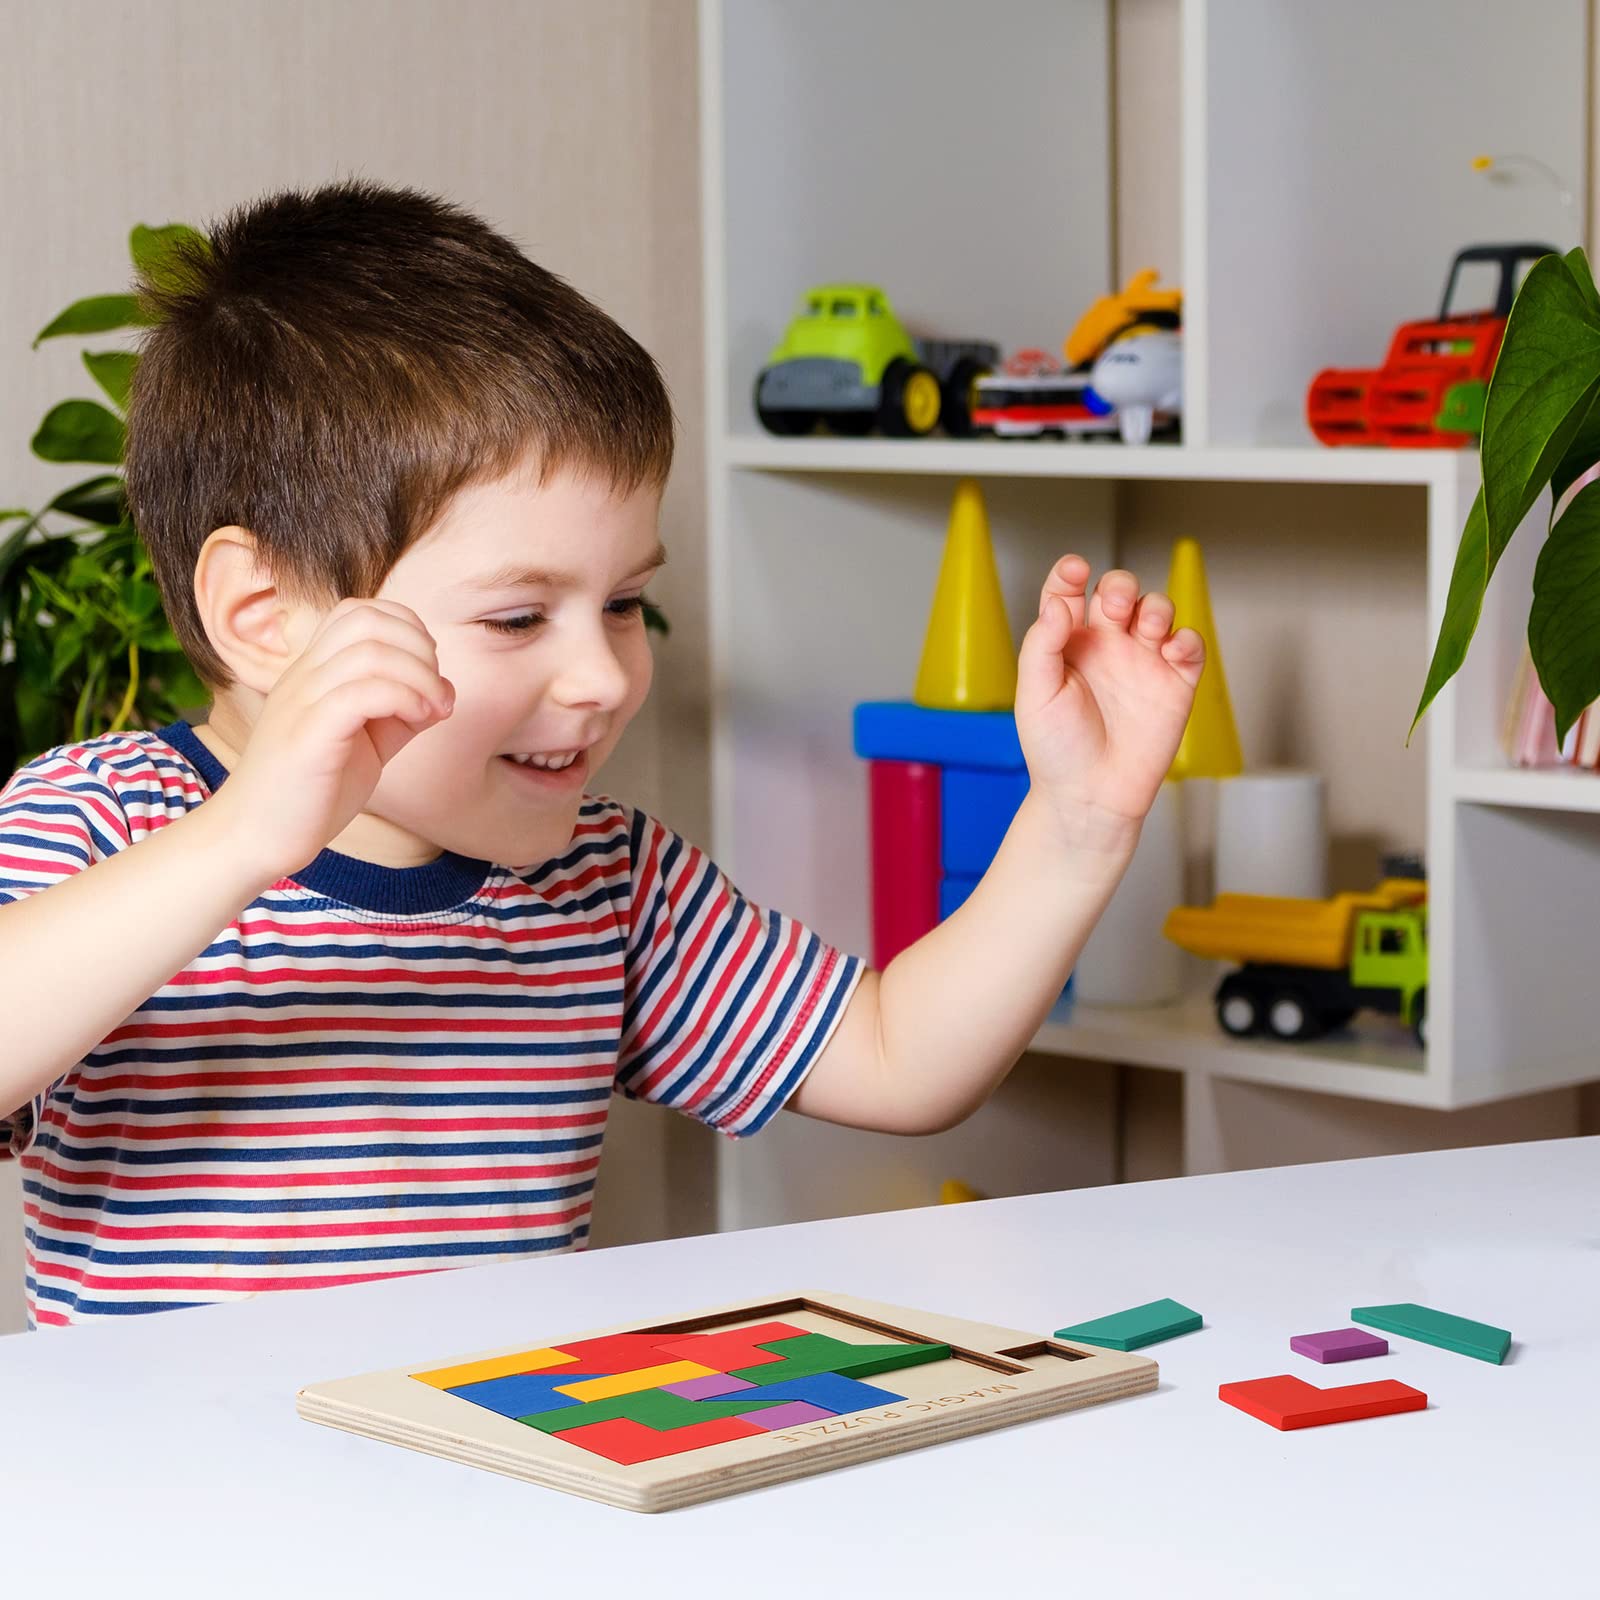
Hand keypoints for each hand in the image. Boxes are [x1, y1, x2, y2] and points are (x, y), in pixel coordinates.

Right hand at [216, 598, 454, 877]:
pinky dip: (403, 698)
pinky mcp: (307, 735)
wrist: (253, 838)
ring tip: (433, 710)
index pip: (360, 612)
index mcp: (313, 671)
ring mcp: (301, 701)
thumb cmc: (310, 792)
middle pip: (367, 620)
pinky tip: (418, 721)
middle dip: (418, 647)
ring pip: (369, 651)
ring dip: (419, 675)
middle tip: (435, 692)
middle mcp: (303, 676)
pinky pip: (361, 693)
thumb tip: (445, 690)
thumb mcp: (367, 743)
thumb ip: (401, 712)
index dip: (408, 630)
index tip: (429, 675)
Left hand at [1016, 555, 1204, 845]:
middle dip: (1121, 586)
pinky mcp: (1174, 683)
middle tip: (1115, 607)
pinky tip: (1172, 649)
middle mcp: (1106, 646)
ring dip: (1156, 606)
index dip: (1070, 574)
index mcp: (1067, 644)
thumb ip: (1042, 645)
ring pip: (1157, 610)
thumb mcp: (1035, 695)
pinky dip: (1187, 638)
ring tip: (1147, 626)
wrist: (1091, 797)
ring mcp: (1142, 662)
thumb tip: (1059, 603)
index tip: (1073, 570)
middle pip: (1119, 592)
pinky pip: (1189, 646)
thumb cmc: (1057, 751)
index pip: (1068, 593)